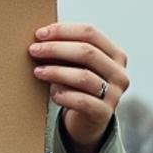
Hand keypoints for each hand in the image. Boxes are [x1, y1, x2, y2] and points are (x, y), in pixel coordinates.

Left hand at [28, 21, 129, 152]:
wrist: (87, 122)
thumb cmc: (77, 87)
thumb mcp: (77, 66)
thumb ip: (67, 50)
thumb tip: (40, 37)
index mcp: (115, 55)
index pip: (90, 33)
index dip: (63, 31)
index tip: (40, 33)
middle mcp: (119, 73)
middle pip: (87, 52)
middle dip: (56, 49)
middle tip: (34, 50)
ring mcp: (114, 94)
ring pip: (84, 77)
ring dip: (56, 72)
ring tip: (38, 71)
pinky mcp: (104, 113)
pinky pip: (81, 101)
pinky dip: (64, 95)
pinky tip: (53, 93)